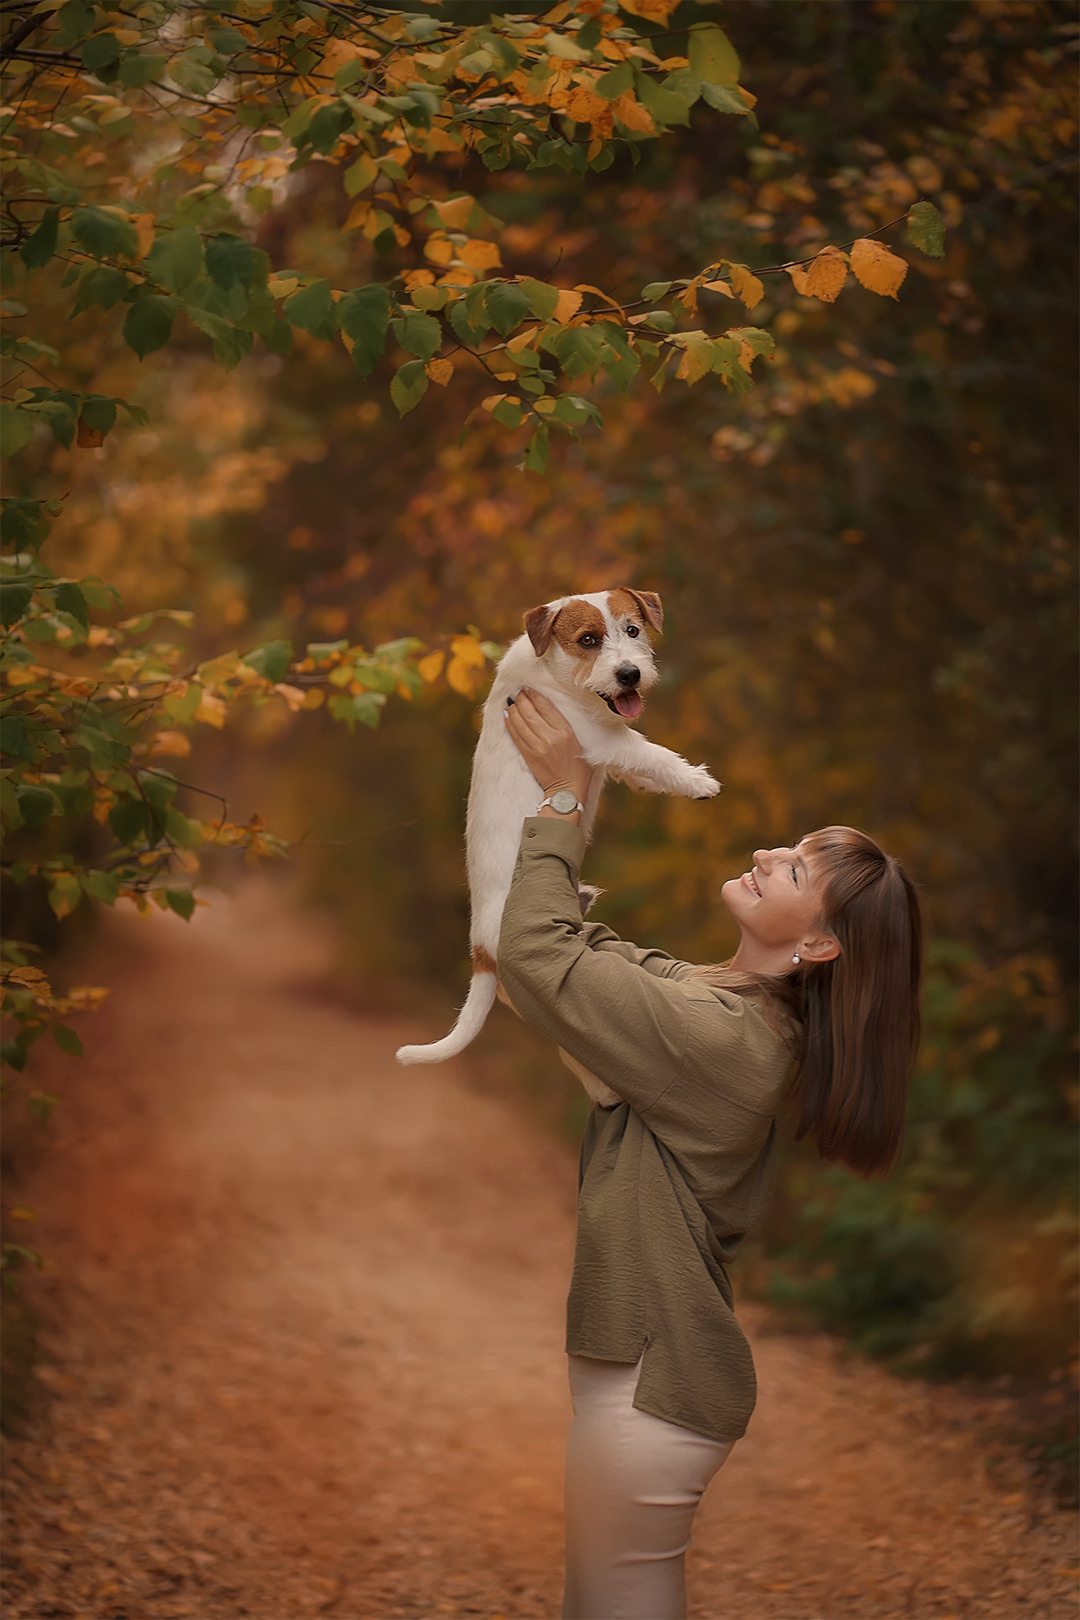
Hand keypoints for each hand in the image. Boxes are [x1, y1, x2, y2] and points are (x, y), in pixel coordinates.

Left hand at [504, 688, 593, 808]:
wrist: (567, 791)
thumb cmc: (579, 766)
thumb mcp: (579, 741)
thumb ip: (566, 724)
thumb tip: (547, 707)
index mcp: (566, 732)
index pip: (546, 707)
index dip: (534, 695)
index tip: (528, 688)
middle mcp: (550, 738)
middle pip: (530, 712)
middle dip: (521, 699)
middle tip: (518, 692)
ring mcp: (537, 747)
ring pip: (520, 722)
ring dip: (513, 708)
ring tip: (511, 700)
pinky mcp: (528, 756)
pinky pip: (515, 735)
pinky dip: (510, 723)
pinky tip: (507, 714)